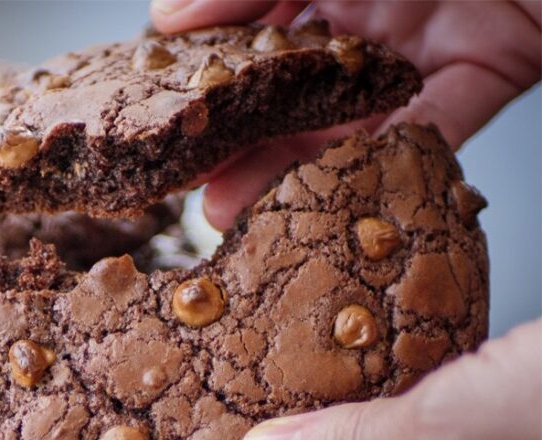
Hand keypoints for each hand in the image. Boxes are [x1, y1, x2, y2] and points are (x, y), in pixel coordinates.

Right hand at [150, 0, 541, 229]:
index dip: (202, 77)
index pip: (250, 28)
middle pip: (291, 87)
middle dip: (239, 142)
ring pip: (349, 119)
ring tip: (239, 211)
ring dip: (295, 169)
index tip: (158, 120)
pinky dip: (390, 161)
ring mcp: (425, 43)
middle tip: (189, 186)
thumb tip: (165, 15)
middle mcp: (372, 7)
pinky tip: (336, 198)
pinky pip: (435, 126)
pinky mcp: (490, 70)